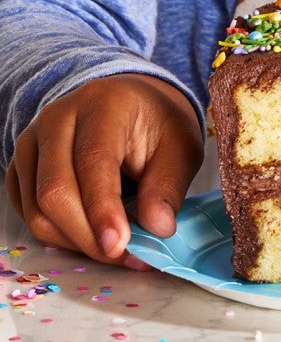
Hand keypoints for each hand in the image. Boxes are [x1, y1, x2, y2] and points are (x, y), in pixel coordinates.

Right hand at [5, 74, 202, 268]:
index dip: (103, 209)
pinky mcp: (20, 167)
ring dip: (76, 241)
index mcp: (102, 105)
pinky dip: (60, 235)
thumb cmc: (158, 123)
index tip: (120, 245)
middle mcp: (56, 120)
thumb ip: (169, 185)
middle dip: (89, 236)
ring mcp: (31, 143)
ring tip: (118, 250)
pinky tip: (94, 237)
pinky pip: (28, 213)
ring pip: (36, 210)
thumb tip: (158, 229)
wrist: (130, 102)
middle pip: (54, 192)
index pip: (93, 162)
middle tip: (129, 257)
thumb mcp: (182, 146)